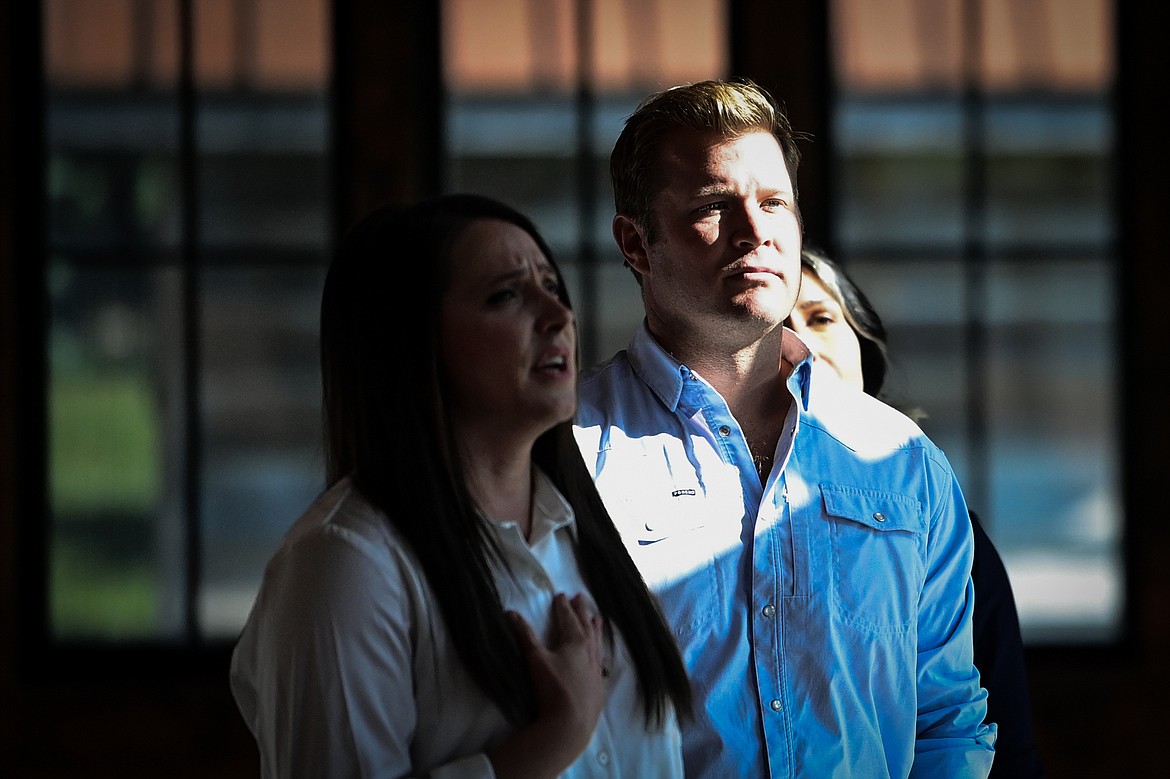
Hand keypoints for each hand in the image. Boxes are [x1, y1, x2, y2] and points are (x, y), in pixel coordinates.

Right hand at [487, 593, 608, 778]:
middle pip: (586, 626)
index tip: (561, 595)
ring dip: (595, 628)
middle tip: (581, 597)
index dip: (563, 606)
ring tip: (596, 618)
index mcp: (575, 642)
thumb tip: (510, 612)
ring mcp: (597, 669)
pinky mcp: (599, 686)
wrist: (572, 724)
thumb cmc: (553, 688)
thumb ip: (524, 635)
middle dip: (582, 611)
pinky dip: (600, 651)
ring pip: (597, 642)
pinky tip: (601, 655)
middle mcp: (590, 652)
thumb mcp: (535, 659)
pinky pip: (602, 661)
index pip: (569, 619)